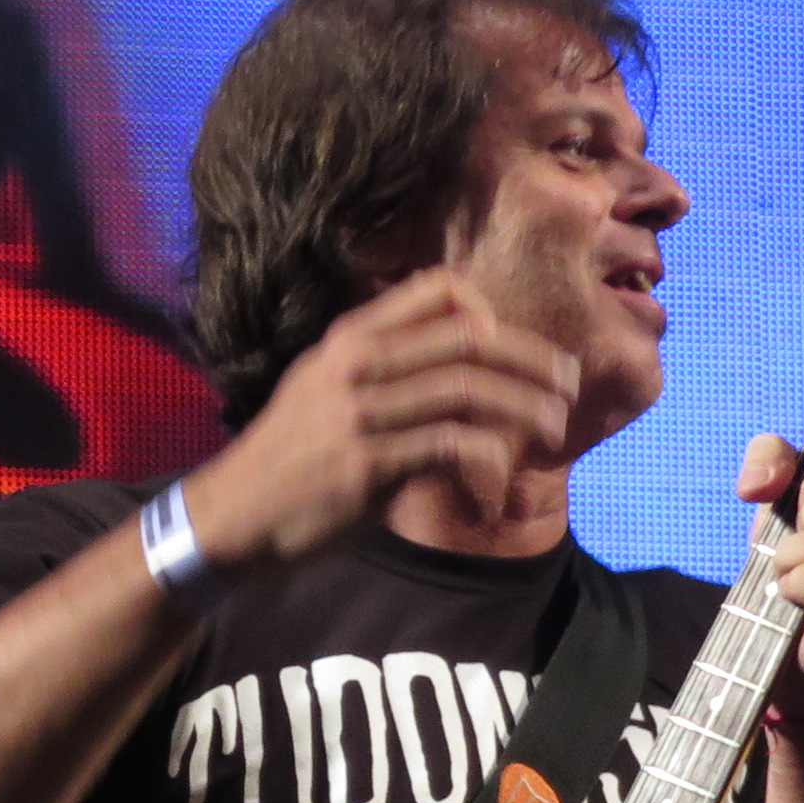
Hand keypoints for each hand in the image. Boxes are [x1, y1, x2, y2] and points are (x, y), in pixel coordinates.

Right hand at [188, 271, 578, 572]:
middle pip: (468, 338)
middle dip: (531, 359)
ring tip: (555, 426)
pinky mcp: (368, 464)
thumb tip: (464, 367)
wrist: (233, 513)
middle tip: (569, 384)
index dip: (489, 310)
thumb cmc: (293, 454)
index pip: (436, 289)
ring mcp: (361, 412)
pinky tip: (499, 481)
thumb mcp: (327, 389)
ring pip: (468, 390)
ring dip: (525, 407)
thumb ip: (387, 369)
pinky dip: (487, 463)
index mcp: (351, 339)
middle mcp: (356, 365)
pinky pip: (450, 447)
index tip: (516, 345)